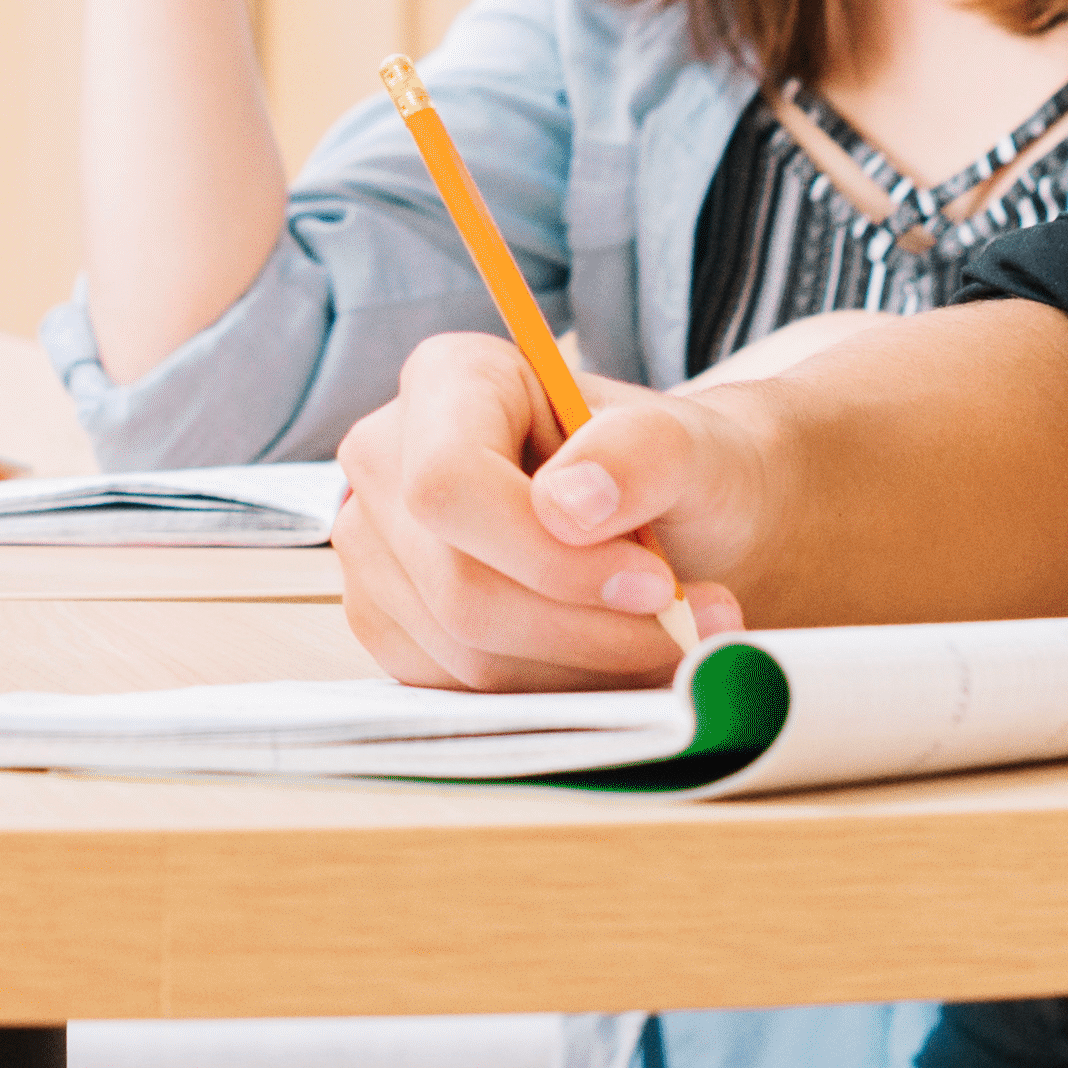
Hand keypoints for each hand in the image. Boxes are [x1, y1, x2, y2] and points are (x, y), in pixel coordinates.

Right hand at [333, 332, 732, 689]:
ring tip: (661, 639)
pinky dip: (551, 689)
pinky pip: (459, 688)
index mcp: (450, 378)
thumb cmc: (677, 473)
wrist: (680, 526)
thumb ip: (643, 454)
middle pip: (457, 584)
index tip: (654, 585)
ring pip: (463, 650)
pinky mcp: (388, 620)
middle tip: (682, 628)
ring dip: (580, 667)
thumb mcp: (693, 447)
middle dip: (584, 627)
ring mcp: (375, 545)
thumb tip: (567, 506)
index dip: (547, 556)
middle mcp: (388, 457)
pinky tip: (604, 654)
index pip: (449, 483)